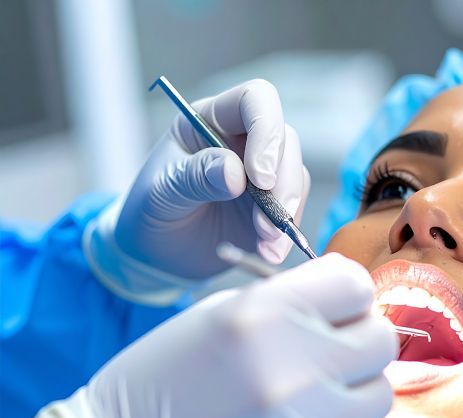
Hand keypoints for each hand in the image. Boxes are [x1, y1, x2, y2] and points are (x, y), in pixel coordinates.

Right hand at [0, 254, 396, 417]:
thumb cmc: (173, 375)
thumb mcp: (221, 312)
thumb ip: (293, 302)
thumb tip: (358, 303)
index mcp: (263, 312)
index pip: (356, 284)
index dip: (348, 297)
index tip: (335, 314)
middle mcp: (288, 365)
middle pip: (380, 340)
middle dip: (358, 345)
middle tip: (330, 360)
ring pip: (381, 395)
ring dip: (355, 395)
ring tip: (317, 403)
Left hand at [85, 79, 309, 299]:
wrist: (156, 255)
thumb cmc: (149, 212)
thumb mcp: (162, 193)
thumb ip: (195, 178)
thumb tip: (236, 173)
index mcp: (210, 120)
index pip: (254, 101)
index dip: (266, 131)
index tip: (260, 177)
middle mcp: (242, 140)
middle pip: (284, 141)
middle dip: (282, 183)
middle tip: (267, 223)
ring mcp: (262, 173)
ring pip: (296, 175)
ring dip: (286, 211)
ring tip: (267, 244)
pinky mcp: (273, 205)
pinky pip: (293, 210)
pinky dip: (286, 234)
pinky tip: (269, 252)